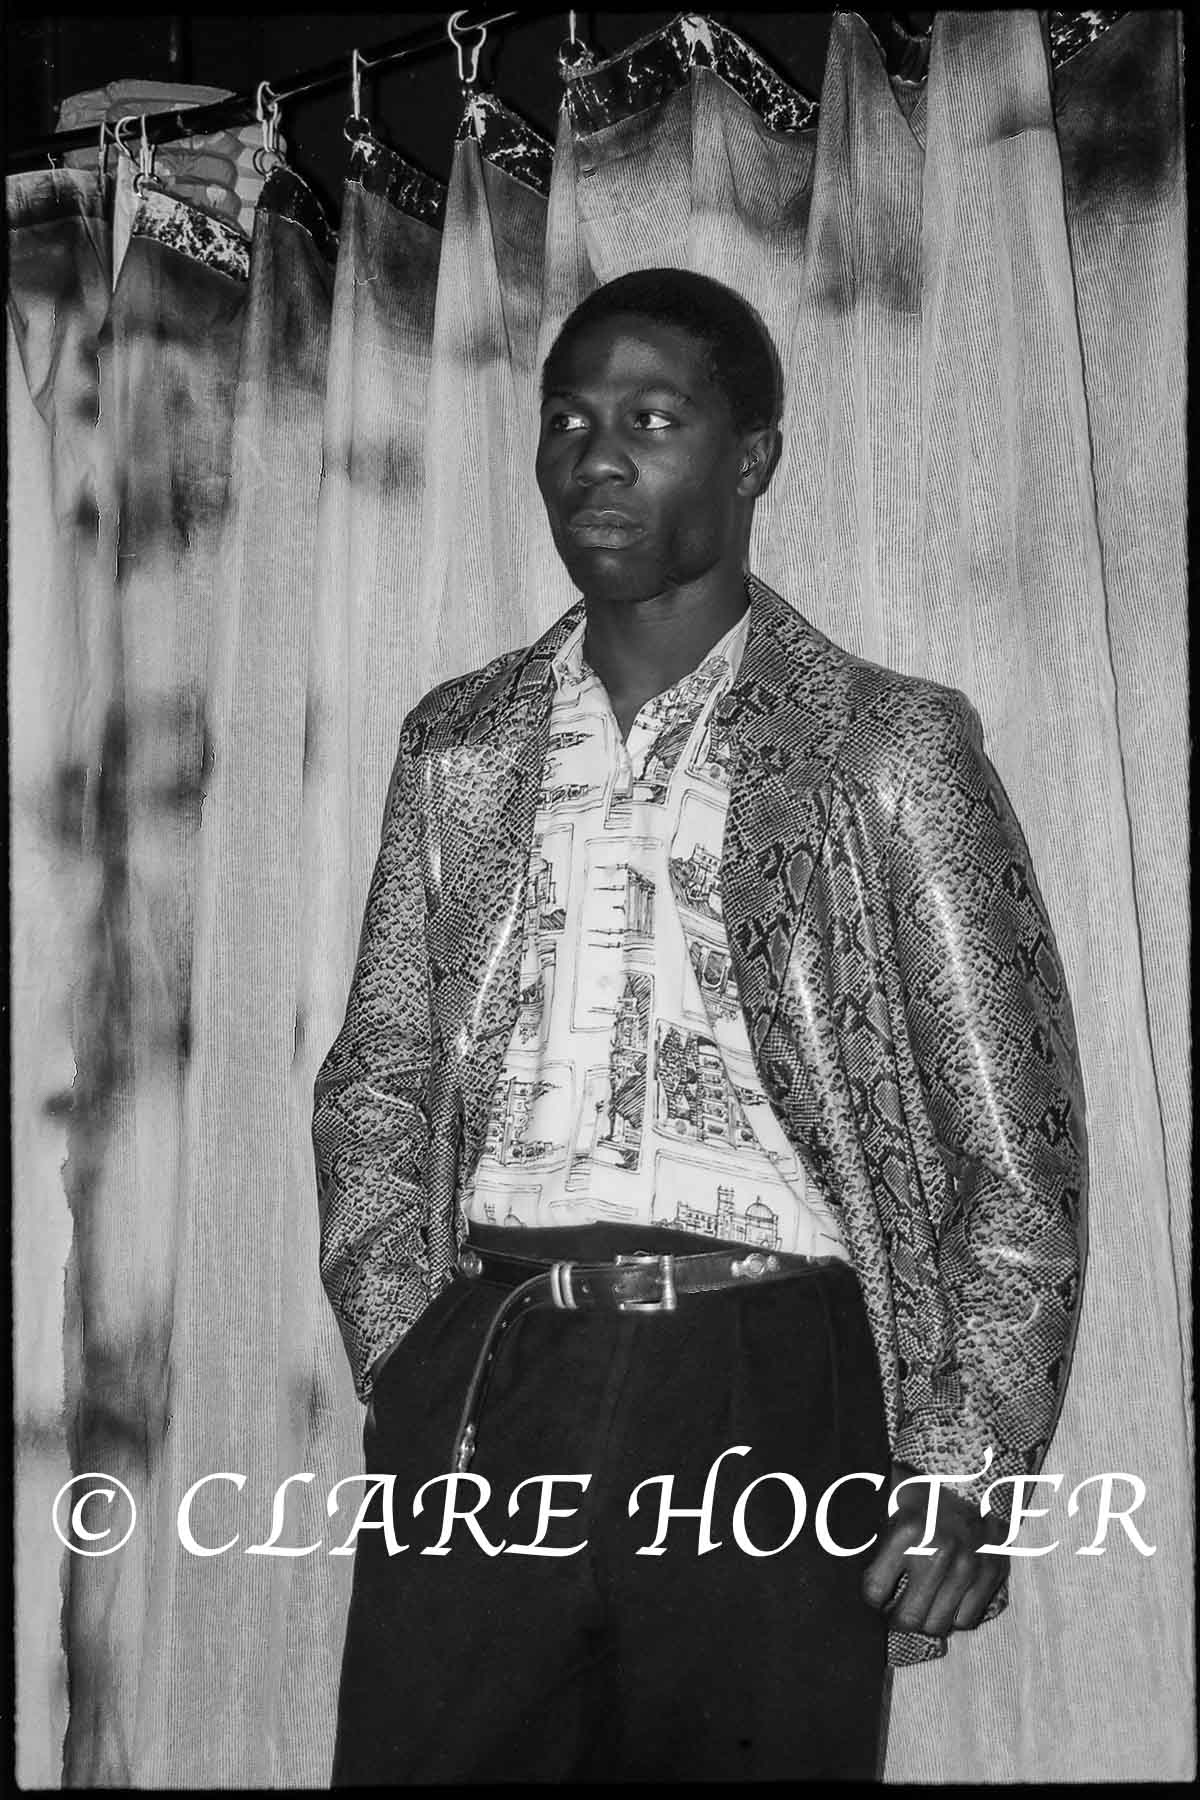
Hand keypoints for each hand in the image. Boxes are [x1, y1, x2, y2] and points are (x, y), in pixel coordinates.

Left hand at [861, 1461, 1008, 1634]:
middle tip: (894, 1610)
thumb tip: (830, 1540)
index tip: (874, 1595)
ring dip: (925, 1620)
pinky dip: (954, 1616)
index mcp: (906, 1531)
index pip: (875, 1592)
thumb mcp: (885, 1497)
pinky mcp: (992, 1572)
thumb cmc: (920, 1488)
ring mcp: (969, 1565)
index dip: (871, 1598)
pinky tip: (945, 1598)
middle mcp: (939, 1552)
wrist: (974, 1472)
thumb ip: (864, 1528)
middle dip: (896, 1619)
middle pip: (908, 1619)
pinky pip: (967, 1620)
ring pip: (938, 1625)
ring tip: (919, 1604)